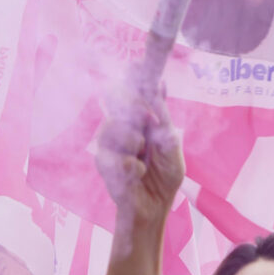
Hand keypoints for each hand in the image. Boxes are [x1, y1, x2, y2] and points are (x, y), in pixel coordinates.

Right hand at [96, 83, 184, 229]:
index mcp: (139, 117)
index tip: (140, 66)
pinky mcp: (103, 163)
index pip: (130, 87)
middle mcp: (121, 124)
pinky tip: (138, 175)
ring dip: (133, 142)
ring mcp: (109, 142)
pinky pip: (113, 155)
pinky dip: (133, 167)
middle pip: (115, 95)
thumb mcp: (170, 145)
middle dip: (134, 105)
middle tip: (150, 121)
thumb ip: (163, 118)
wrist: (155, 208)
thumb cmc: (164, 178)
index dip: (134, 74)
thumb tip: (160, 84)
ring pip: (113, 125)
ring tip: (142, 157)